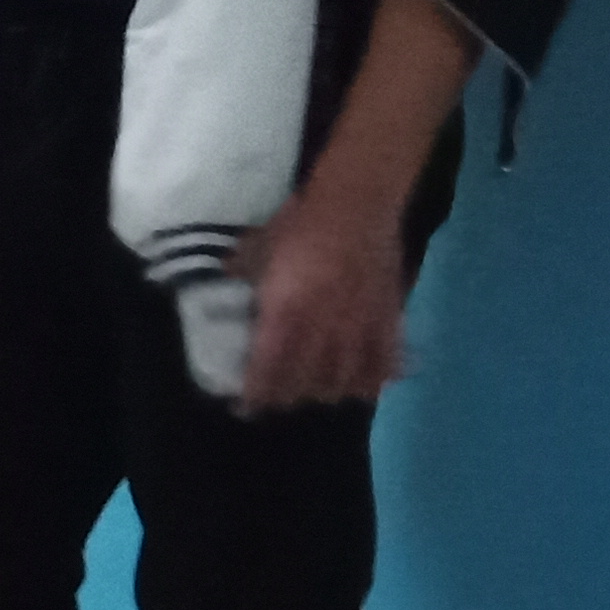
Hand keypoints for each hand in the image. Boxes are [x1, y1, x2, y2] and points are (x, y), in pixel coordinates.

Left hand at [234, 188, 410, 411]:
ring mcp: (358, 327)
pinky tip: (362, 386)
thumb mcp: (260, 246)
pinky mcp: (387, 320)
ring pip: (345, 382)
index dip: (258, 393)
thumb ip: (242, 271)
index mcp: (286, 312)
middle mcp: (322, 329)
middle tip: (277, 400)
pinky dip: (372, 381)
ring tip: (314, 393)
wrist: (357, 203)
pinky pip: (383, 365)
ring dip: (327, 393)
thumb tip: (222, 281)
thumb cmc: (302, 222)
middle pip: (305, 383)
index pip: (269, 368)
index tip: (247, 406)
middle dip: (289, 397)